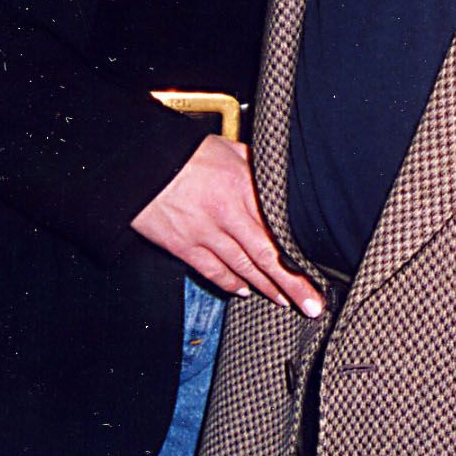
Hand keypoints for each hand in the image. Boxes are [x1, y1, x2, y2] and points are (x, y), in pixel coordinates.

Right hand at [130, 136, 323, 314]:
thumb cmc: (182, 152)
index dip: (299, 258)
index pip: (280, 232)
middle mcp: (228, 215)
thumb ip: (255, 165)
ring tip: (284, 301)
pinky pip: (211, 270)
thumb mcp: (228, 149)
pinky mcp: (183, 245)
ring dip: (266, 288)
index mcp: (244, 189)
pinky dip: (229, 283)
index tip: (317, 276)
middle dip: (292, 285)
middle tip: (311, 306)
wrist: (138, 164)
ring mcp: (205, 234)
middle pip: (267, 258)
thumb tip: (276, 173)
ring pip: (242, 268)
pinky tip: (243, 291)